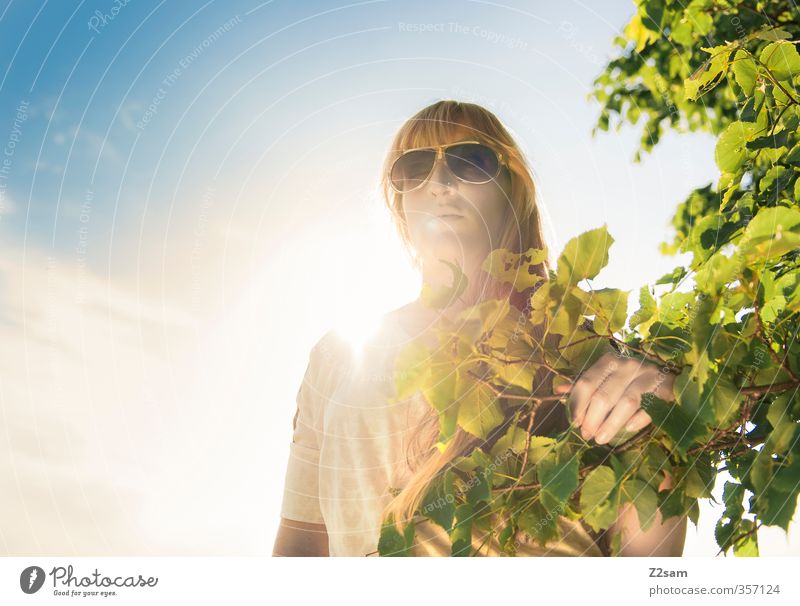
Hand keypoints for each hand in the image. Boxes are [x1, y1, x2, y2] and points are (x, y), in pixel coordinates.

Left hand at [553, 352, 674, 444]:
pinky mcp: (665, 389)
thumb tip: (558, 390)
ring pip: (626, 403)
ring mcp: (648, 376)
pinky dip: (637, 420)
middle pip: (603, 396)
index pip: (586, 383)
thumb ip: (585, 385)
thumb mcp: (606, 377)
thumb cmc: (630, 378)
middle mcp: (628, 365)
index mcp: (609, 361)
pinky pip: (649, 408)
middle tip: (587, 435)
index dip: (578, 405)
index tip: (574, 423)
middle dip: (592, 419)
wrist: (667, 375)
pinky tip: (628, 429)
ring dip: (610, 424)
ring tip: (600, 439)